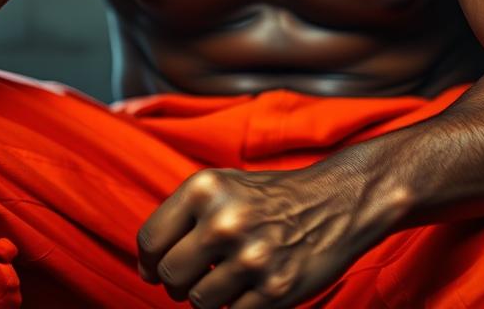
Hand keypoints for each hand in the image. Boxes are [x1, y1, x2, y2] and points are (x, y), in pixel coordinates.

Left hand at [137, 158, 381, 307]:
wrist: (336, 201)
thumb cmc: (270, 196)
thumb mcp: (222, 185)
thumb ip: (182, 217)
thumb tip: (147, 266)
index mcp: (204, 188)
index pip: (149, 241)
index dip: (149, 261)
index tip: (156, 267)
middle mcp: (224, 220)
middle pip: (169, 276)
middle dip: (177, 282)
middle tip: (197, 273)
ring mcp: (250, 257)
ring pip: (198, 301)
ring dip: (209, 295)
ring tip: (230, 275)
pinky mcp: (275, 290)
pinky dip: (238, 306)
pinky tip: (252, 285)